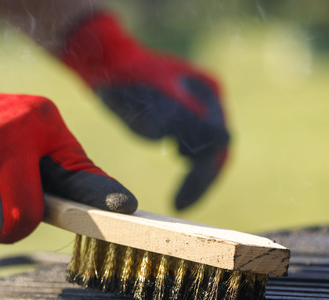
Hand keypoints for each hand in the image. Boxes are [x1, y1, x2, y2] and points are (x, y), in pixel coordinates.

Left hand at [61, 13, 229, 209]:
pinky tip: (178, 179)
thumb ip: (184, 117)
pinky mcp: (187, 116)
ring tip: (178, 199)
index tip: (180, 202)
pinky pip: (196, 148)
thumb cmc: (124, 80)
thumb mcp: (150, 102)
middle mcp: (210, 99)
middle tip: (179, 207)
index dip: (202, 176)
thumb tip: (222, 139)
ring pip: (208, 152)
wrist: (106, 64)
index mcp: (208, 91)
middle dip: (200, 181)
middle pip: (217, 149)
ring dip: (197, 176)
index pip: (217, 142)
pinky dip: (190, 166)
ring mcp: (200, 107)